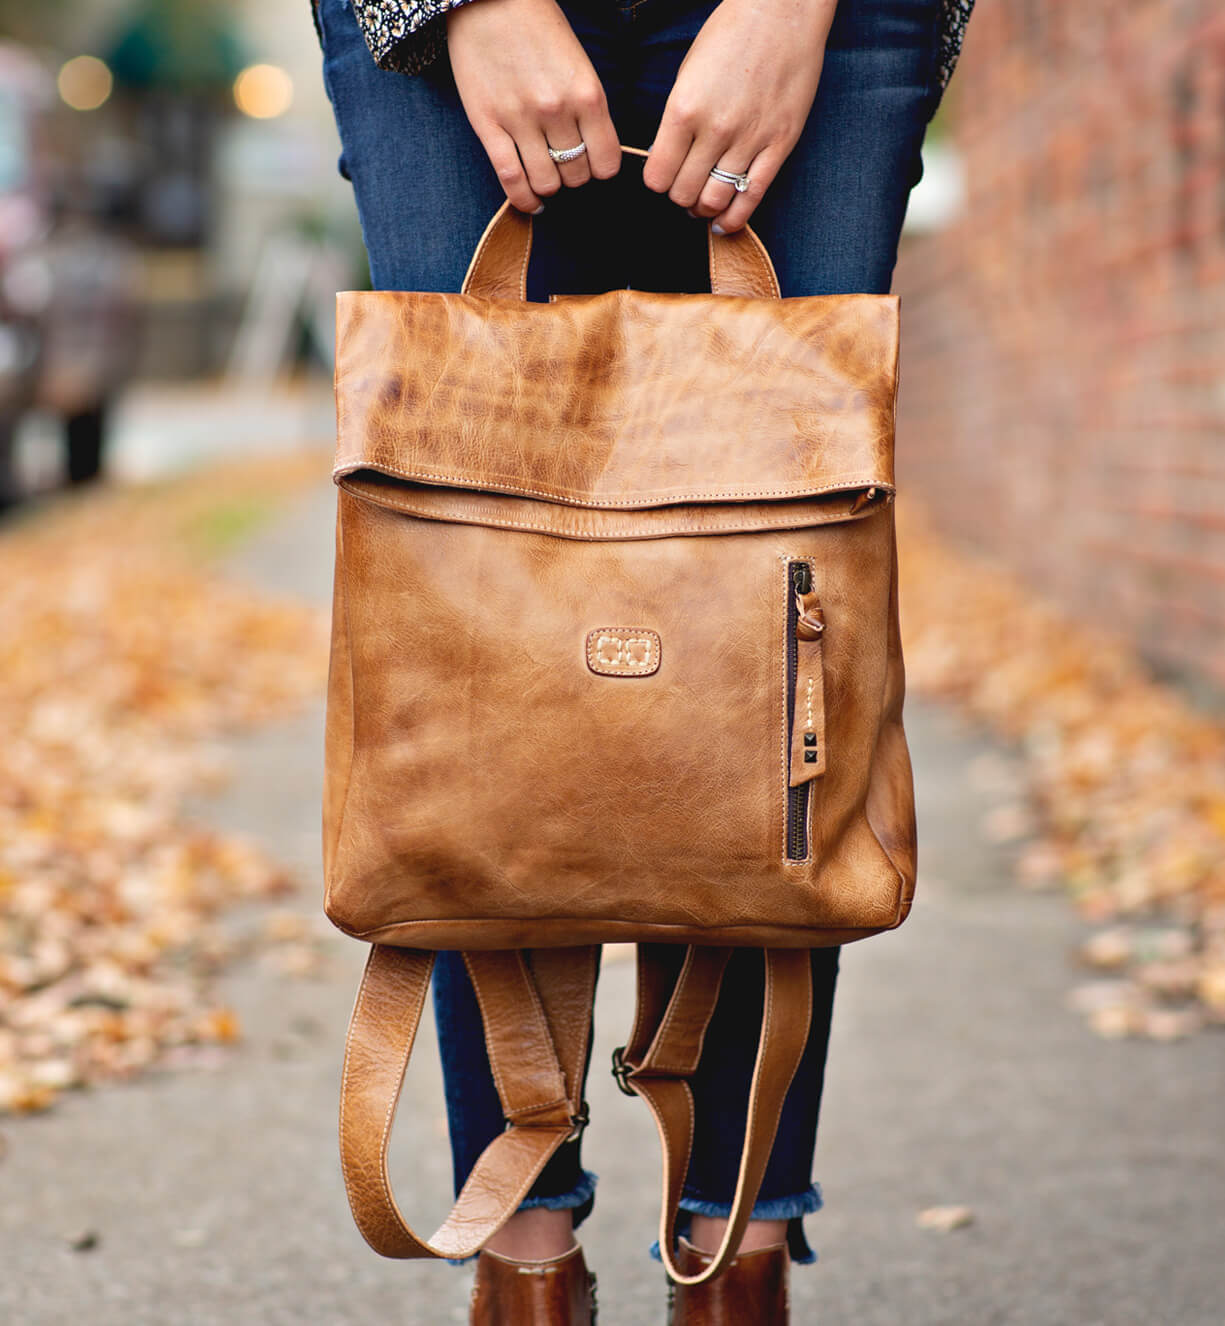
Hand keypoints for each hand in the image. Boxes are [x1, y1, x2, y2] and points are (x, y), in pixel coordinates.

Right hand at [447, 0, 621, 212]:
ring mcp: (520, 120)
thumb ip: (588, 107)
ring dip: (549, 187)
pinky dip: (523, 200)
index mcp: (588, 94)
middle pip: (576, 176)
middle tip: (565, 167)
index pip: (607, 162)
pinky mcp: (488, 125)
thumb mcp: (578, 64)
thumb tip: (595, 152)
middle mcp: (557, 111)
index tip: (593, 165)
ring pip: (546, 183)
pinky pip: (511, 179)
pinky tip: (531, 204)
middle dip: (574, 177)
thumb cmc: (538, 28)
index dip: (601, 170)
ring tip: (546, 176)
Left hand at [642, 0, 837, 231]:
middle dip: (680, 197)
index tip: (663, 176)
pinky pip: (752, 197)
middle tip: (684, 188)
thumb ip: (676, 120)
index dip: (657, 182)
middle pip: (684, 193)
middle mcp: (715, 129)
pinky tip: (725, 222)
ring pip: (715, 200)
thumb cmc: (731, 35)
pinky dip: (734, 218)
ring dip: (704, 209)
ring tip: (703, 203)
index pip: (657, 175)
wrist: (784, 10)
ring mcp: (749, 139)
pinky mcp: (779, 144)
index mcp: (683, 109)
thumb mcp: (688, 72)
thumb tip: (666, 160)